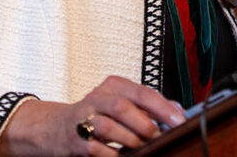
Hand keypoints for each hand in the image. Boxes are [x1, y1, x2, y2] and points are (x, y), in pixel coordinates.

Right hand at [0, 75, 185, 155]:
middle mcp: (98, 98)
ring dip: (130, 140)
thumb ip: (149, 106)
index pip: (142, 93)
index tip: (179, 120)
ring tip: (140, 146)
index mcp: (114, 86)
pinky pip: (98, 149)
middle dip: (145, 125)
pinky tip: (121, 155)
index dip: (163, 108)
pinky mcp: (76, 139)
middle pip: (124, 108)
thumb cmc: (98, 115)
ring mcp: (84, 118)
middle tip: (157, 137)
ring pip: (110, 127)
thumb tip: (177, 111)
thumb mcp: (123, 103)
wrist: (58, 128)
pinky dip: (113, 154)